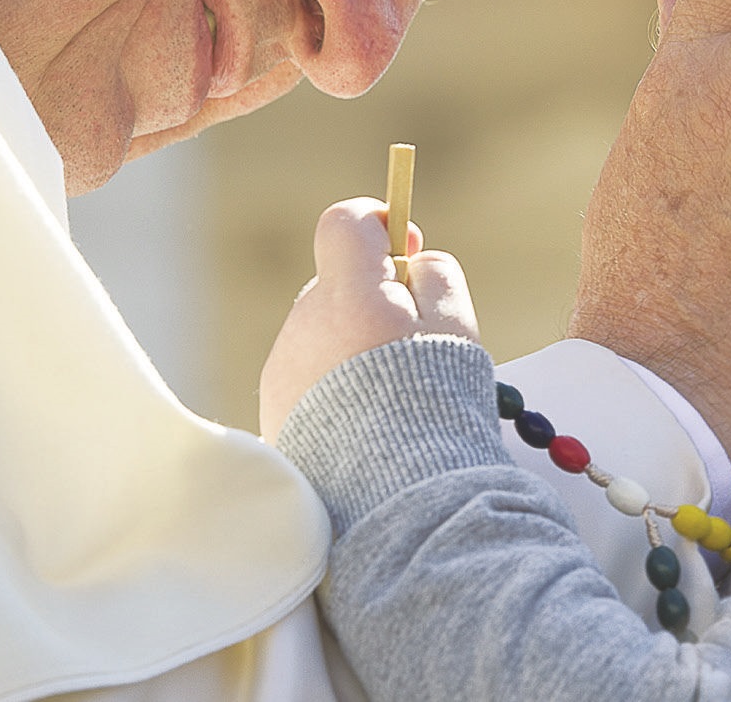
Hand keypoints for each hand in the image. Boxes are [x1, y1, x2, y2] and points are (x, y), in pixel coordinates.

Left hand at [259, 198, 479, 441]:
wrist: (394, 506)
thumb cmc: (435, 410)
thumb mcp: (457, 330)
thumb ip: (437, 276)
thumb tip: (412, 261)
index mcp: (349, 298)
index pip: (345, 223)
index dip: (378, 223)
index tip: (407, 246)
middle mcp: (304, 326)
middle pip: (335, 284)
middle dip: (373, 299)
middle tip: (413, 342)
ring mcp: (282, 371)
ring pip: (321, 333)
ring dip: (353, 346)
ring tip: (392, 398)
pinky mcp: (273, 413)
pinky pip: (307, 378)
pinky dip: (334, 387)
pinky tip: (366, 425)